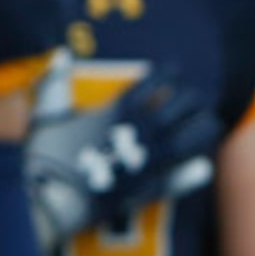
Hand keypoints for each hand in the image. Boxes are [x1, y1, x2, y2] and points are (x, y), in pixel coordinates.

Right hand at [25, 72, 219, 248]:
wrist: (52, 201)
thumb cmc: (45, 158)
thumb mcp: (46, 115)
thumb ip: (55, 84)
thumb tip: (60, 54)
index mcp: (119, 111)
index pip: (154, 83)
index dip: (167, 74)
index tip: (174, 70)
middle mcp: (142, 131)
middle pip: (183, 105)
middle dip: (191, 98)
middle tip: (195, 98)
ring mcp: (151, 160)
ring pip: (193, 137)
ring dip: (203, 128)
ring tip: (209, 124)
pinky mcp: (152, 188)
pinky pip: (183, 174)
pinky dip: (194, 171)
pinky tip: (203, 166)